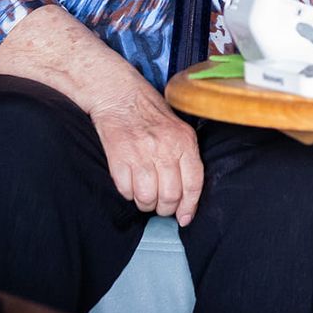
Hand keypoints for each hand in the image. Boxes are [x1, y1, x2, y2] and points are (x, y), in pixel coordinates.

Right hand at [88, 90, 203, 223]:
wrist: (119, 95)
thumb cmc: (150, 112)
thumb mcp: (178, 128)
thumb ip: (186, 156)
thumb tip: (188, 194)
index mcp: (184, 141)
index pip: (194, 183)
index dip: (190, 206)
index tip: (185, 218)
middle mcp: (164, 148)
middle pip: (170, 196)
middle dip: (166, 208)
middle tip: (161, 206)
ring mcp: (140, 154)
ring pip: (147, 198)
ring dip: (146, 204)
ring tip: (145, 196)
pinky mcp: (119, 158)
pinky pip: (126, 191)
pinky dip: (128, 194)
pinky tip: (130, 184)